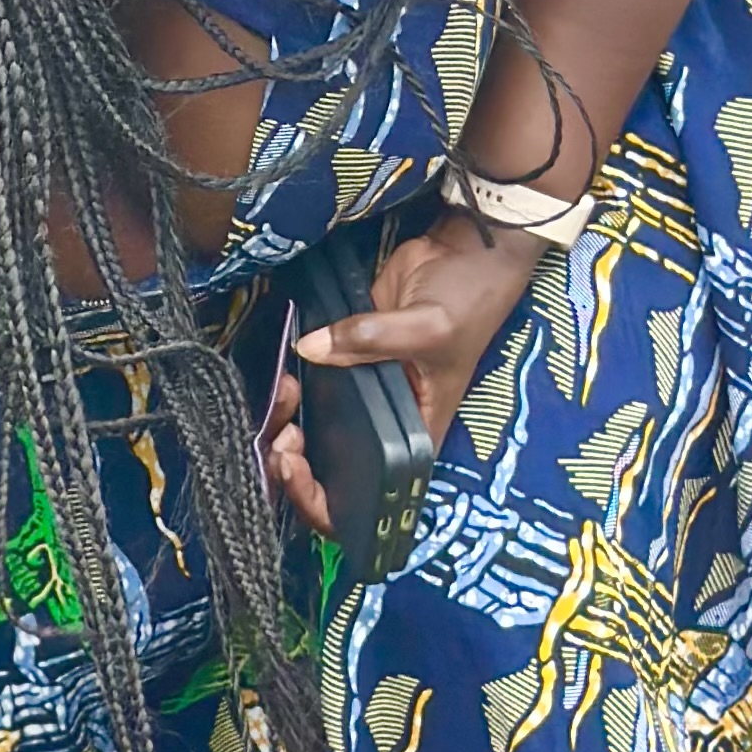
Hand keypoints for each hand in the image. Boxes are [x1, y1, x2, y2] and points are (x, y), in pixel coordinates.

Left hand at [262, 215, 543, 538]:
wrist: (466, 251)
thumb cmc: (469, 300)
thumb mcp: (430, 326)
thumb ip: (370, 339)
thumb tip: (308, 347)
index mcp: (413, 440)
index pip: (365, 499)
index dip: (320, 500)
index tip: (292, 465)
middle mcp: (385, 426)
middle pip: (327, 470)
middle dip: (291, 462)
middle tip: (281, 431)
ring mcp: (362, 392)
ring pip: (313, 428)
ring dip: (285, 422)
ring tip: (284, 395)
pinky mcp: (346, 356)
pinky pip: (311, 382)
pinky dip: (292, 385)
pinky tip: (284, 374)